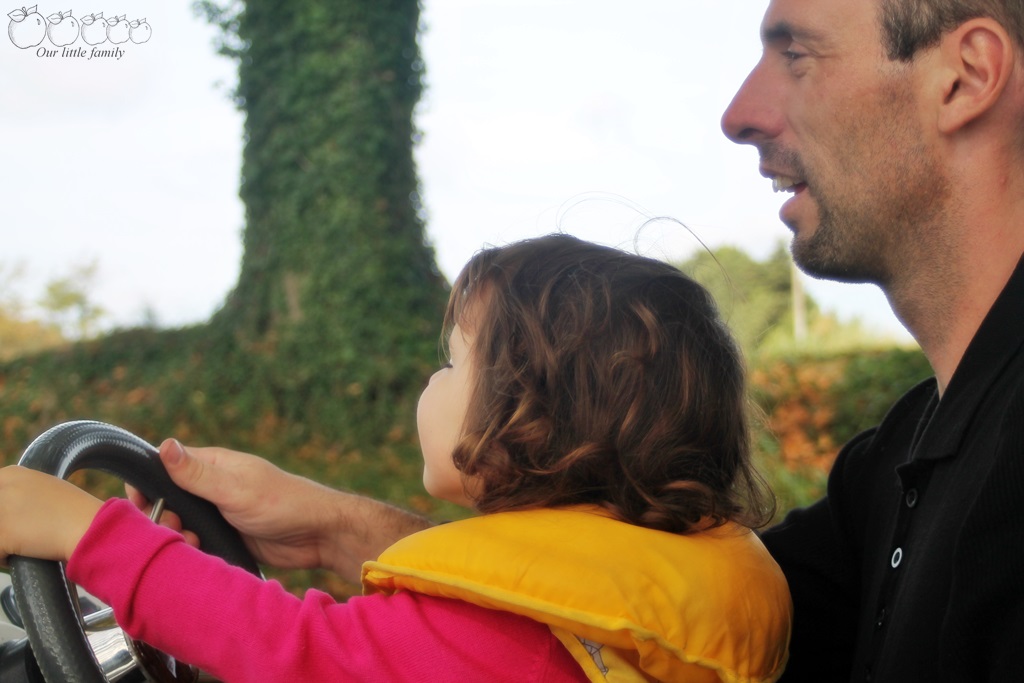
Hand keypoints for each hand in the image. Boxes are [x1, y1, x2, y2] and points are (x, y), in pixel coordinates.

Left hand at [0, 466, 102, 564]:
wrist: (89, 526)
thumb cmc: (76, 510)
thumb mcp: (48, 487)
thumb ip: (23, 490)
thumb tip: (12, 507)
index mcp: (12, 473)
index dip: (4, 509)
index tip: (16, 518)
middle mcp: (3, 488)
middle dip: (4, 526)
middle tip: (23, 530)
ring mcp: (1, 511)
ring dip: (3, 542)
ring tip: (24, 542)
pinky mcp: (3, 535)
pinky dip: (5, 558)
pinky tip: (23, 553)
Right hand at [128, 440, 432, 582]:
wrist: (319, 536)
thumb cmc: (283, 503)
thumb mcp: (235, 488)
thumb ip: (197, 473)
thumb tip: (164, 444)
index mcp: (212, 466)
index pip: (165, 468)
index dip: (147, 485)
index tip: (140, 503)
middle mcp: (212, 487)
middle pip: (168, 500)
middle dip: (161, 516)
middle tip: (174, 526)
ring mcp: (219, 513)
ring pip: (180, 525)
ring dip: (177, 536)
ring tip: (192, 542)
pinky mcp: (227, 537)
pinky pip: (198, 543)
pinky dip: (193, 550)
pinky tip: (200, 555)